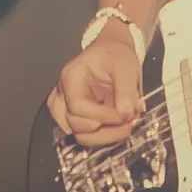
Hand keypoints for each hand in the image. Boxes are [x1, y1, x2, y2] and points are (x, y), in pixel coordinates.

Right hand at [47, 22, 143, 146]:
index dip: (102, 116)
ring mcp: (64, 108)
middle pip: (76, 125)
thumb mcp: (126, 66)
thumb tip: (126, 115)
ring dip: (105, 135)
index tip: (125, 116)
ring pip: (79, 135)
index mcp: (70, 77)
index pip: (77, 107)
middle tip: (129, 121)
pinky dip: (103, 136)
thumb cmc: (115, 56)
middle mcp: (62, 95)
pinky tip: (117, 125)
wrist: (111, 55)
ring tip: (125, 123)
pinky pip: (85, 136)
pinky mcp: (73, 119)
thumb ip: (126, 90)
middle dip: (106, 128)